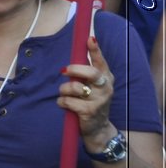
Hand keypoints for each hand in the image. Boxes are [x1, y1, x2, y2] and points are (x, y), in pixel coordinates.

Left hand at [61, 34, 120, 149]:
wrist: (97, 129)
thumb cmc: (91, 102)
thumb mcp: (92, 86)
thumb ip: (85, 73)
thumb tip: (74, 55)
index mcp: (106, 78)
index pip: (101, 62)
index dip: (96, 50)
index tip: (90, 38)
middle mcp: (106, 88)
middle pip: (91, 73)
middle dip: (75, 69)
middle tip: (64, 71)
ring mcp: (99, 101)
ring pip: (74, 87)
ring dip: (64, 90)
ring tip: (66, 95)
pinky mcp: (89, 112)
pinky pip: (67, 101)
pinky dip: (62, 102)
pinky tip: (66, 106)